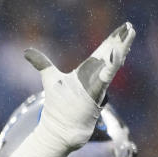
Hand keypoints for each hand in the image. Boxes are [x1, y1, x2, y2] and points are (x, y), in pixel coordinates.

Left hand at [23, 22, 134, 151]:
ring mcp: (96, 87)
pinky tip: (117, 58)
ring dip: (120, 51)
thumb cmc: (58, 106)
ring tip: (128, 36)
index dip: (114, 38)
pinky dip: (110, 69)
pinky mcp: (94, 97)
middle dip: (121, 41)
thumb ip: (42, 63)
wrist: (60, 130)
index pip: (104, 50)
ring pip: (111, 66)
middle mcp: (95, 77)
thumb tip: (26, 51)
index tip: (125, 25)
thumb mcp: (49, 78)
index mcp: (88, 71)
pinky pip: (104, 81)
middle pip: (110, 55)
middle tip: (131, 26)